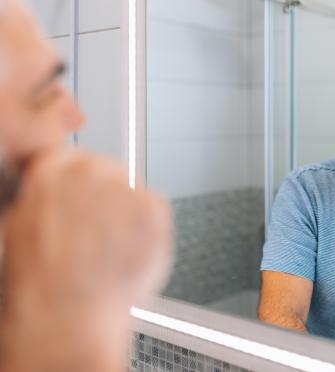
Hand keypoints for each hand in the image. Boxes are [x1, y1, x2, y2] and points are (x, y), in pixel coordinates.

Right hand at [0, 149, 172, 371]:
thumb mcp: (22, 225)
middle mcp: (92, 170)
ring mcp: (126, 188)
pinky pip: (156, 211)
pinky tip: (129, 253)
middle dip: (107, 199)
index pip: (75, 158)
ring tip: (111, 251)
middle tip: (99, 233)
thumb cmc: (41, 282)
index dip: (80, 186)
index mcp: (53, 169)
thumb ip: (46, 199)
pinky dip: (150, 230)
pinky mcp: (154, 209)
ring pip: (135, 192)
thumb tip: (59, 196)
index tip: (83, 201)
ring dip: (129, 215)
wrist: (67, 314)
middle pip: (110, 172)